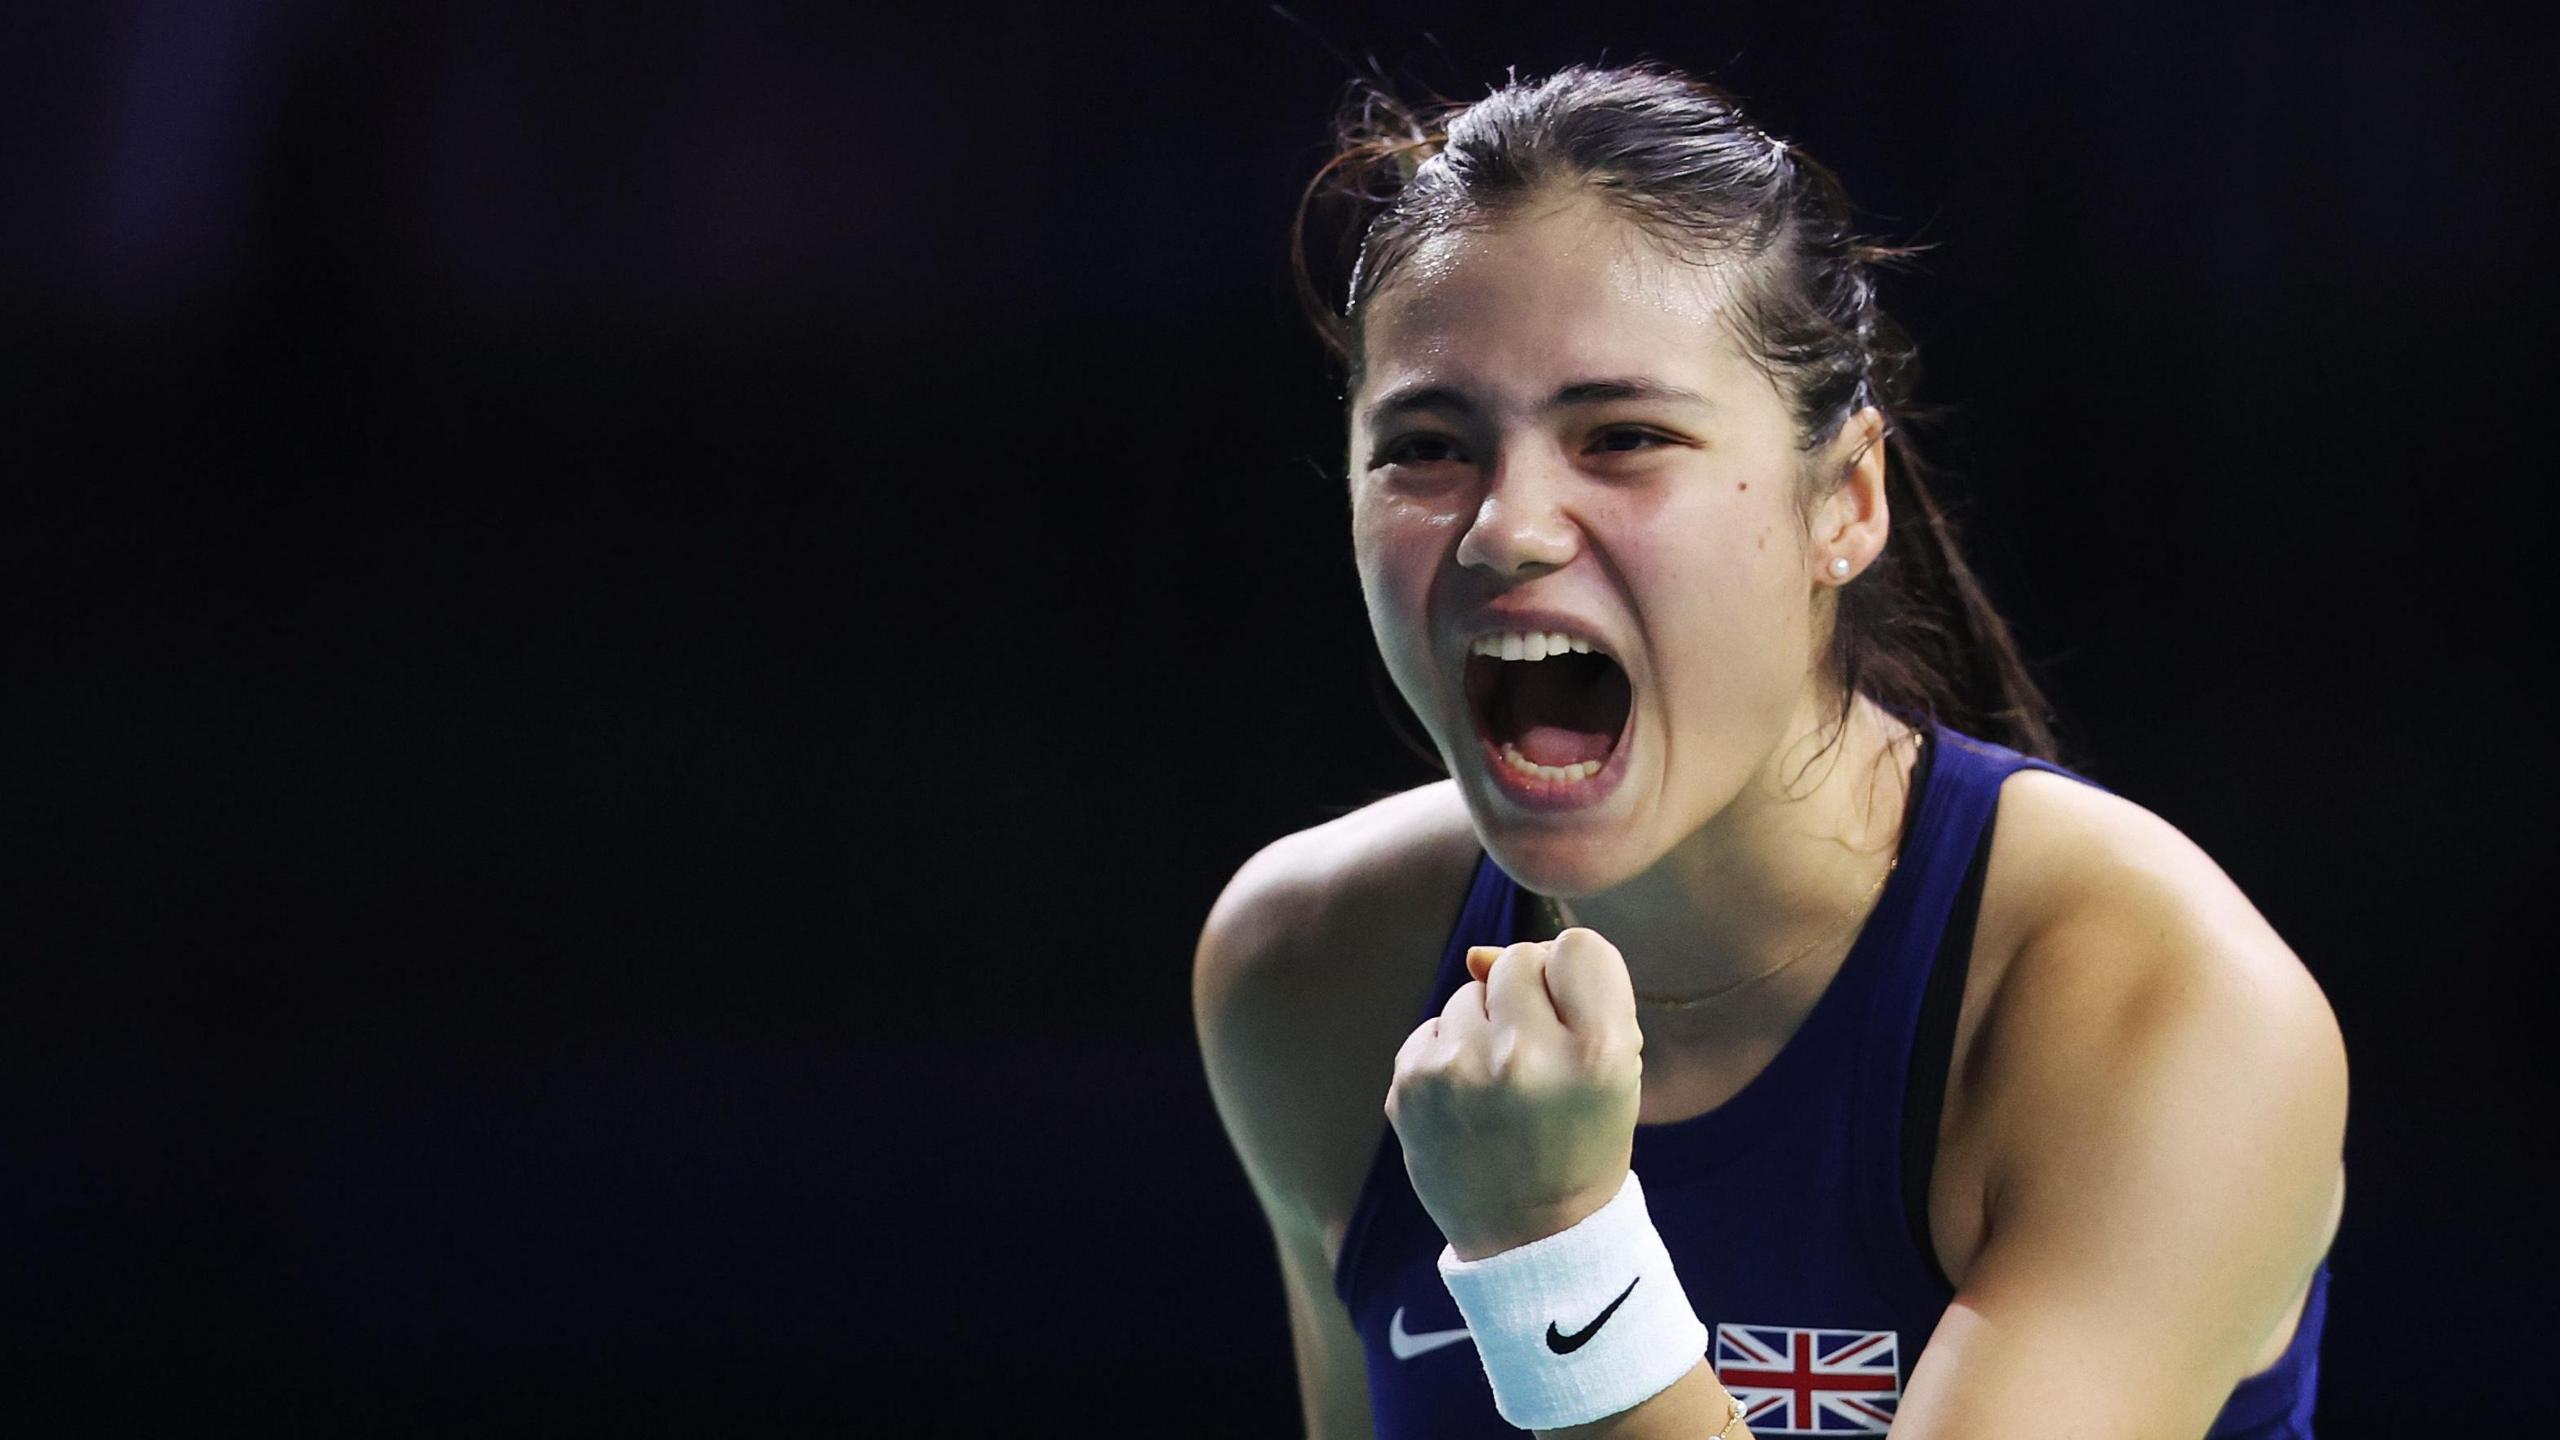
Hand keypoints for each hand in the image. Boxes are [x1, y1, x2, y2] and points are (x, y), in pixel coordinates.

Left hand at [1385, 927, 1644, 1260]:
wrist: (1530, 1239)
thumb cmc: (1580, 1140)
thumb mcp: (1614, 1071)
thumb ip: (1569, 994)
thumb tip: (1477, 955)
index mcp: (1597, 1054)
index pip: (1579, 948)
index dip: (1575, 978)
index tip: (1573, 1020)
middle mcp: (1526, 1056)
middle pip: (1517, 959)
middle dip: (1526, 997)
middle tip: (1536, 1059)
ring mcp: (1460, 1071)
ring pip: (1469, 992)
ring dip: (1483, 1027)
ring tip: (1500, 1090)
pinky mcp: (1410, 1085)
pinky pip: (1432, 1028)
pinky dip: (1448, 1055)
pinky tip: (1467, 1103)